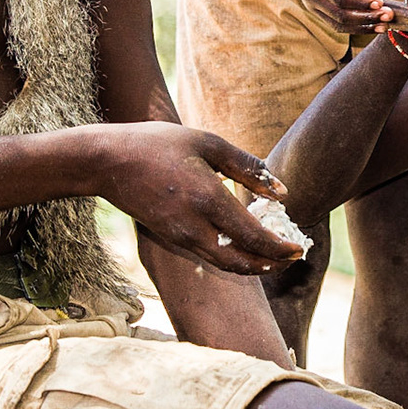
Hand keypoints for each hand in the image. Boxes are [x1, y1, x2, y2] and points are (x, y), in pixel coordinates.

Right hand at [96, 122, 304, 272]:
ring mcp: (179, 236)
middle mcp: (194, 226)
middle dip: (272, 264)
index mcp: (207, 199)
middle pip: (241, 262)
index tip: (300, 248)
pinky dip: (234, 258)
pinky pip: (209, 257)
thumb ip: (248, 167)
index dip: (280, 248)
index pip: (253, 237)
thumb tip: (283, 192)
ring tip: (277, 255)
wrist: (107, 162)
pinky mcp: (171, 238)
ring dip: (254, 265)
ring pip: (224, 264)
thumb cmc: (159, 144)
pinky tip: (247, 244)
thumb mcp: (208, 143)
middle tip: (294, 257)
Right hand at [282, 0, 394, 33]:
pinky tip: (373, 24)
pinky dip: (355, 27)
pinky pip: (337, 24)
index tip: (379, 1)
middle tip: (389, 14)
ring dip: (363, 27)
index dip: (360, 1)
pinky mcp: (317, 10)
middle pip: (340, 15)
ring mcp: (312, 6)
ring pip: (338, 25)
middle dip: (366, 17)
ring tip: (385, 24)